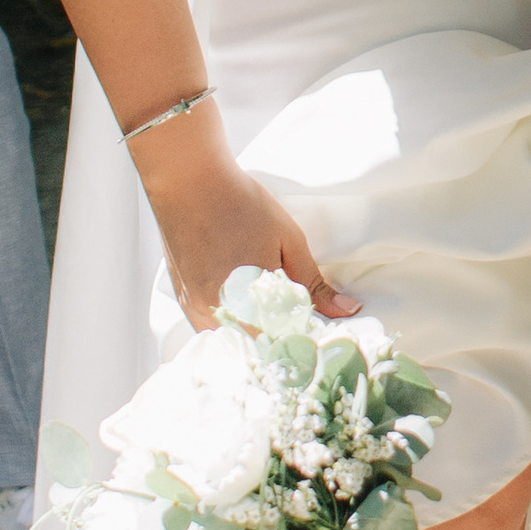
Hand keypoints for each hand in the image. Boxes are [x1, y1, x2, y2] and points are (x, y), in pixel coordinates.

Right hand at [129, 111, 361, 329]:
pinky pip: (211, 330)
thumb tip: (347, 310)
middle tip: (301, 322)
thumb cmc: (241, 204)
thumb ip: (314, 283)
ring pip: (233, 342)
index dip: (305, 339)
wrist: (189, 181)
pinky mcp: (183, 301)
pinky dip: (231, 327)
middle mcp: (218, 313)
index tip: (321, 332)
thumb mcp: (288, 240)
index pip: (284, 343)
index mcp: (249, 301)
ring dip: (254, 336)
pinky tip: (245, 310)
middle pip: (257, 348)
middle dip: (281, 340)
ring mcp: (196, 309)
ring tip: (274, 315)